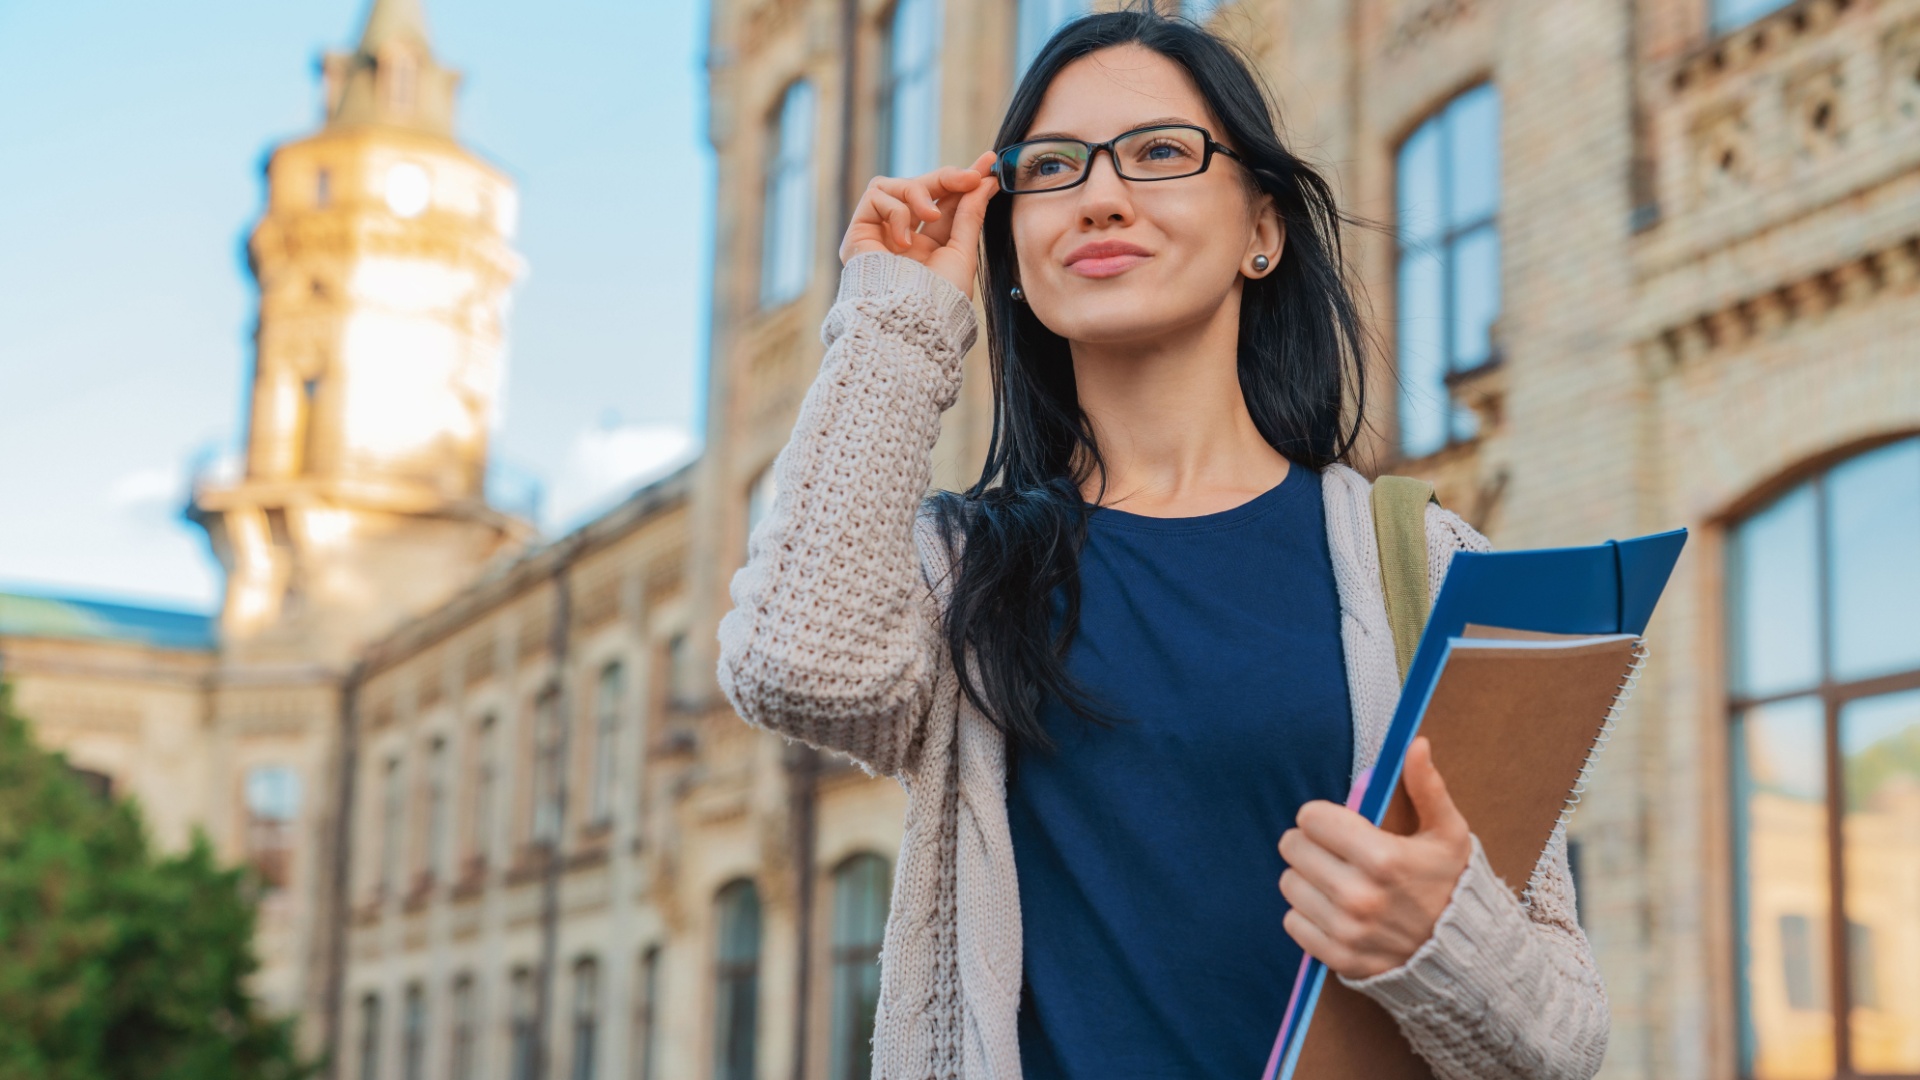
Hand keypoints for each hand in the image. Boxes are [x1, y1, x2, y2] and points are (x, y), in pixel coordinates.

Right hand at [839, 151, 998, 299]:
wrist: (912, 320)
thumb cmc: (939, 297)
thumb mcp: (962, 251)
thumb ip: (970, 214)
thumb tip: (985, 181)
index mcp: (927, 246)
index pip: (943, 202)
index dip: (962, 181)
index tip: (987, 164)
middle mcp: (902, 237)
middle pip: (920, 188)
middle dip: (945, 178)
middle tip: (970, 177)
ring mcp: (879, 234)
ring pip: (894, 186)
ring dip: (918, 193)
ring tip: (929, 216)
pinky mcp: (858, 233)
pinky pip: (875, 197)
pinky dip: (895, 210)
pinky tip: (903, 240)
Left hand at [1277, 737, 1472, 979]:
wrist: (1467, 956)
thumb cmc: (1453, 885)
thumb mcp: (1448, 833)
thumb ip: (1427, 787)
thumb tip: (1415, 744)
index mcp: (1382, 858)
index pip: (1311, 818)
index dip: (1321, 816)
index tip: (1337, 824)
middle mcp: (1359, 896)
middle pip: (1293, 848)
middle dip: (1309, 843)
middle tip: (1333, 850)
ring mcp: (1347, 931)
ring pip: (1289, 884)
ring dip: (1306, 878)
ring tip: (1335, 878)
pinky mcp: (1338, 958)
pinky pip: (1293, 923)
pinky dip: (1307, 914)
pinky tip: (1333, 909)